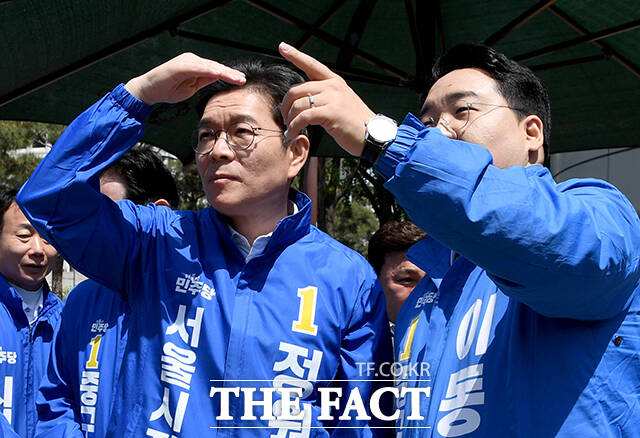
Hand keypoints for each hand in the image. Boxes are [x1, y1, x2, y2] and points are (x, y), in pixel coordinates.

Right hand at [124, 53, 245, 104]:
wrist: (148, 90)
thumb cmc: (168, 89)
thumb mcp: (191, 87)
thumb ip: (203, 81)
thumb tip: (217, 78)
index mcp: (194, 65)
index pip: (214, 70)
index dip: (228, 75)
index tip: (240, 80)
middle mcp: (191, 60)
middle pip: (215, 66)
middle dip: (230, 74)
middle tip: (243, 80)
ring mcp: (186, 61)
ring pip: (210, 66)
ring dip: (224, 72)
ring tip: (236, 78)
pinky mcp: (180, 66)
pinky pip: (198, 68)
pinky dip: (210, 71)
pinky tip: (219, 74)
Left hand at [279, 42, 374, 156]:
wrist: (373, 135)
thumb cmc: (354, 123)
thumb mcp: (341, 102)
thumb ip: (325, 96)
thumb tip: (304, 101)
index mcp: (334, 81)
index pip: (312, 65)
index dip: (296, 55)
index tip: (283, 46)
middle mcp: (333, 86)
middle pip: (296, 90)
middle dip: (285, 106)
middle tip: (285, 119)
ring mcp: (333, 98)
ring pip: (298, 104)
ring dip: (289, 119)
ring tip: (289, 129)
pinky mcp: (331, 112)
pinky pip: (303, 117)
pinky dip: (294, 126)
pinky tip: (292, 133)